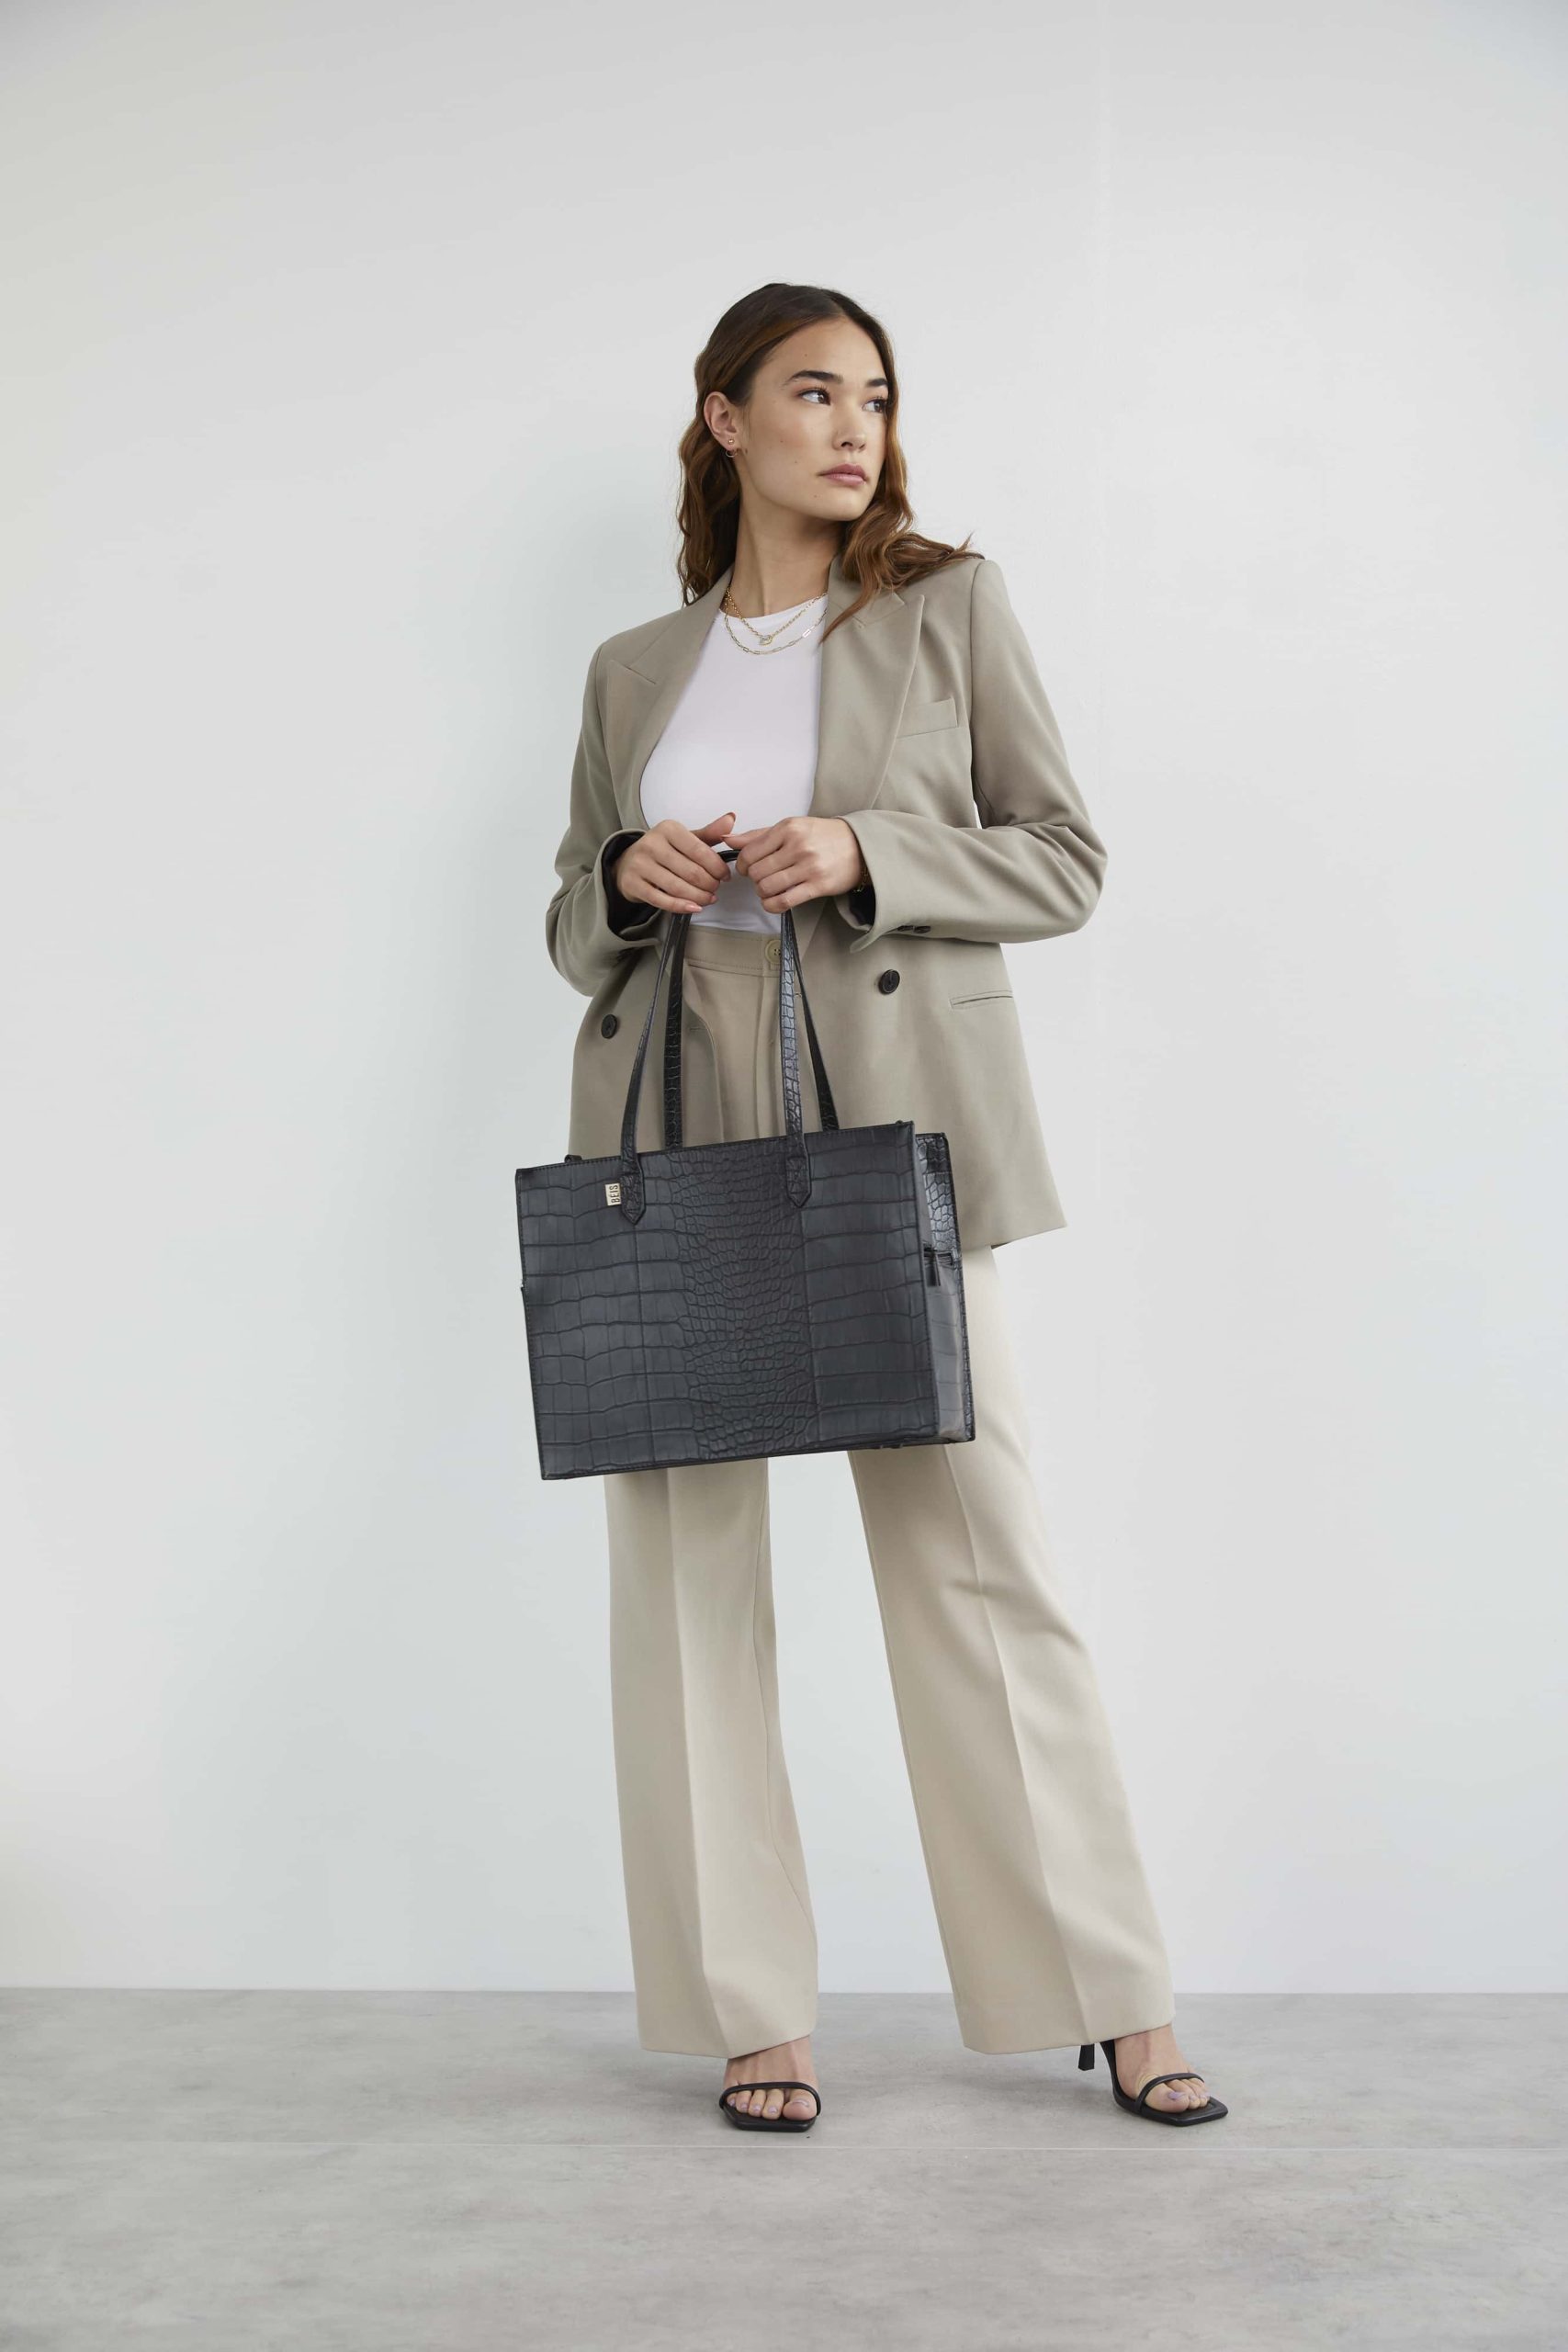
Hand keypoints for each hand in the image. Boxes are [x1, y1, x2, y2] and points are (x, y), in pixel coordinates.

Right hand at [611, 812, 737, 915]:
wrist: (628, 862)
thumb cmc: (662, 850)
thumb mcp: (685, 838)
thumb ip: (709, 832)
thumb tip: (731, 819)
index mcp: (668, 829)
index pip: (700, 850)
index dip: (717, 866)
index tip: (725, 875)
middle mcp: (652, 844)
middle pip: (691, 872)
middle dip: (709, 884)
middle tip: (716, 888)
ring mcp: (640, 864)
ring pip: (678, 888)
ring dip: (699, 897)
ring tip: (708, 898)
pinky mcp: (633, 883)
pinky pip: (661, 900)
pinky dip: (681, 906)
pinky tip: (694, 907)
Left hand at [727, 816, 866, 913]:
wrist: (859, 846)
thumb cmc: (822, 836)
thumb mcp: (791, 827)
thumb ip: (758, 835)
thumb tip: (727, 840)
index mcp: (788, 828)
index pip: (749, 853)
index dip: (742, 865)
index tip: (747, 869)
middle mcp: (798, 846)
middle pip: (756, 872)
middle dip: (754, 880)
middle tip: (762, 878)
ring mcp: (809, 866)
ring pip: (767, 887)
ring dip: (763, 893)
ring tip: (770, 889)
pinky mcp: (818, 885)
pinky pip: (784, 901)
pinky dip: (772, 905)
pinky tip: (774, 901)